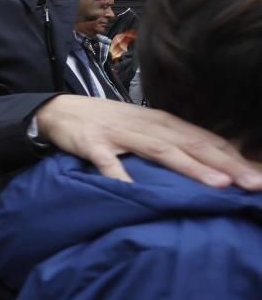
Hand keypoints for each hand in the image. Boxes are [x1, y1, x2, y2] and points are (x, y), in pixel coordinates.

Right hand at [35, 95, 261, 189]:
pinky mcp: (92, 144)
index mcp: (161, 122)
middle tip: (255, 184)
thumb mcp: (143, 127)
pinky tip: (132, 189)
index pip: (205, 139)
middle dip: (226, 165)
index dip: (234, 157)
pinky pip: (107, 161)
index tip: (260, 176)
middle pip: (192, 145)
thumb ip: (172, 142)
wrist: (59, 110)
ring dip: (191, 168)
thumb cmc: (106, 123)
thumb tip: (211, 163)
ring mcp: (120, 135)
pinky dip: (120, 175)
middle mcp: (146, 126)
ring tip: (218, 185)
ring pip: (161, 151)